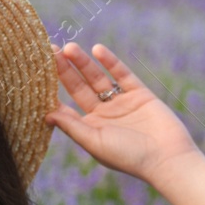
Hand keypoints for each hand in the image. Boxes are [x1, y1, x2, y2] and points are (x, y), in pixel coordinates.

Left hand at [45, 41, 201, 184]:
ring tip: (69, 48)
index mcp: (90, 128)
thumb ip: (72, 126)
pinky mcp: (140, 93)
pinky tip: (97, 49)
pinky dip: (110, 61)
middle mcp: (104, 114)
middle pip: (79, 87)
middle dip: (65, 70)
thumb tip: (46, 114)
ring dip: (84, 63)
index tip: (37, 75)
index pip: (66, 106)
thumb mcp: (94, 142)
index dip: (52, 91)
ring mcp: (122, 102)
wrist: (167, 157)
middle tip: (50, 51)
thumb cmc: (128, 156)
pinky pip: (122, 74)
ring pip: (98, 78)